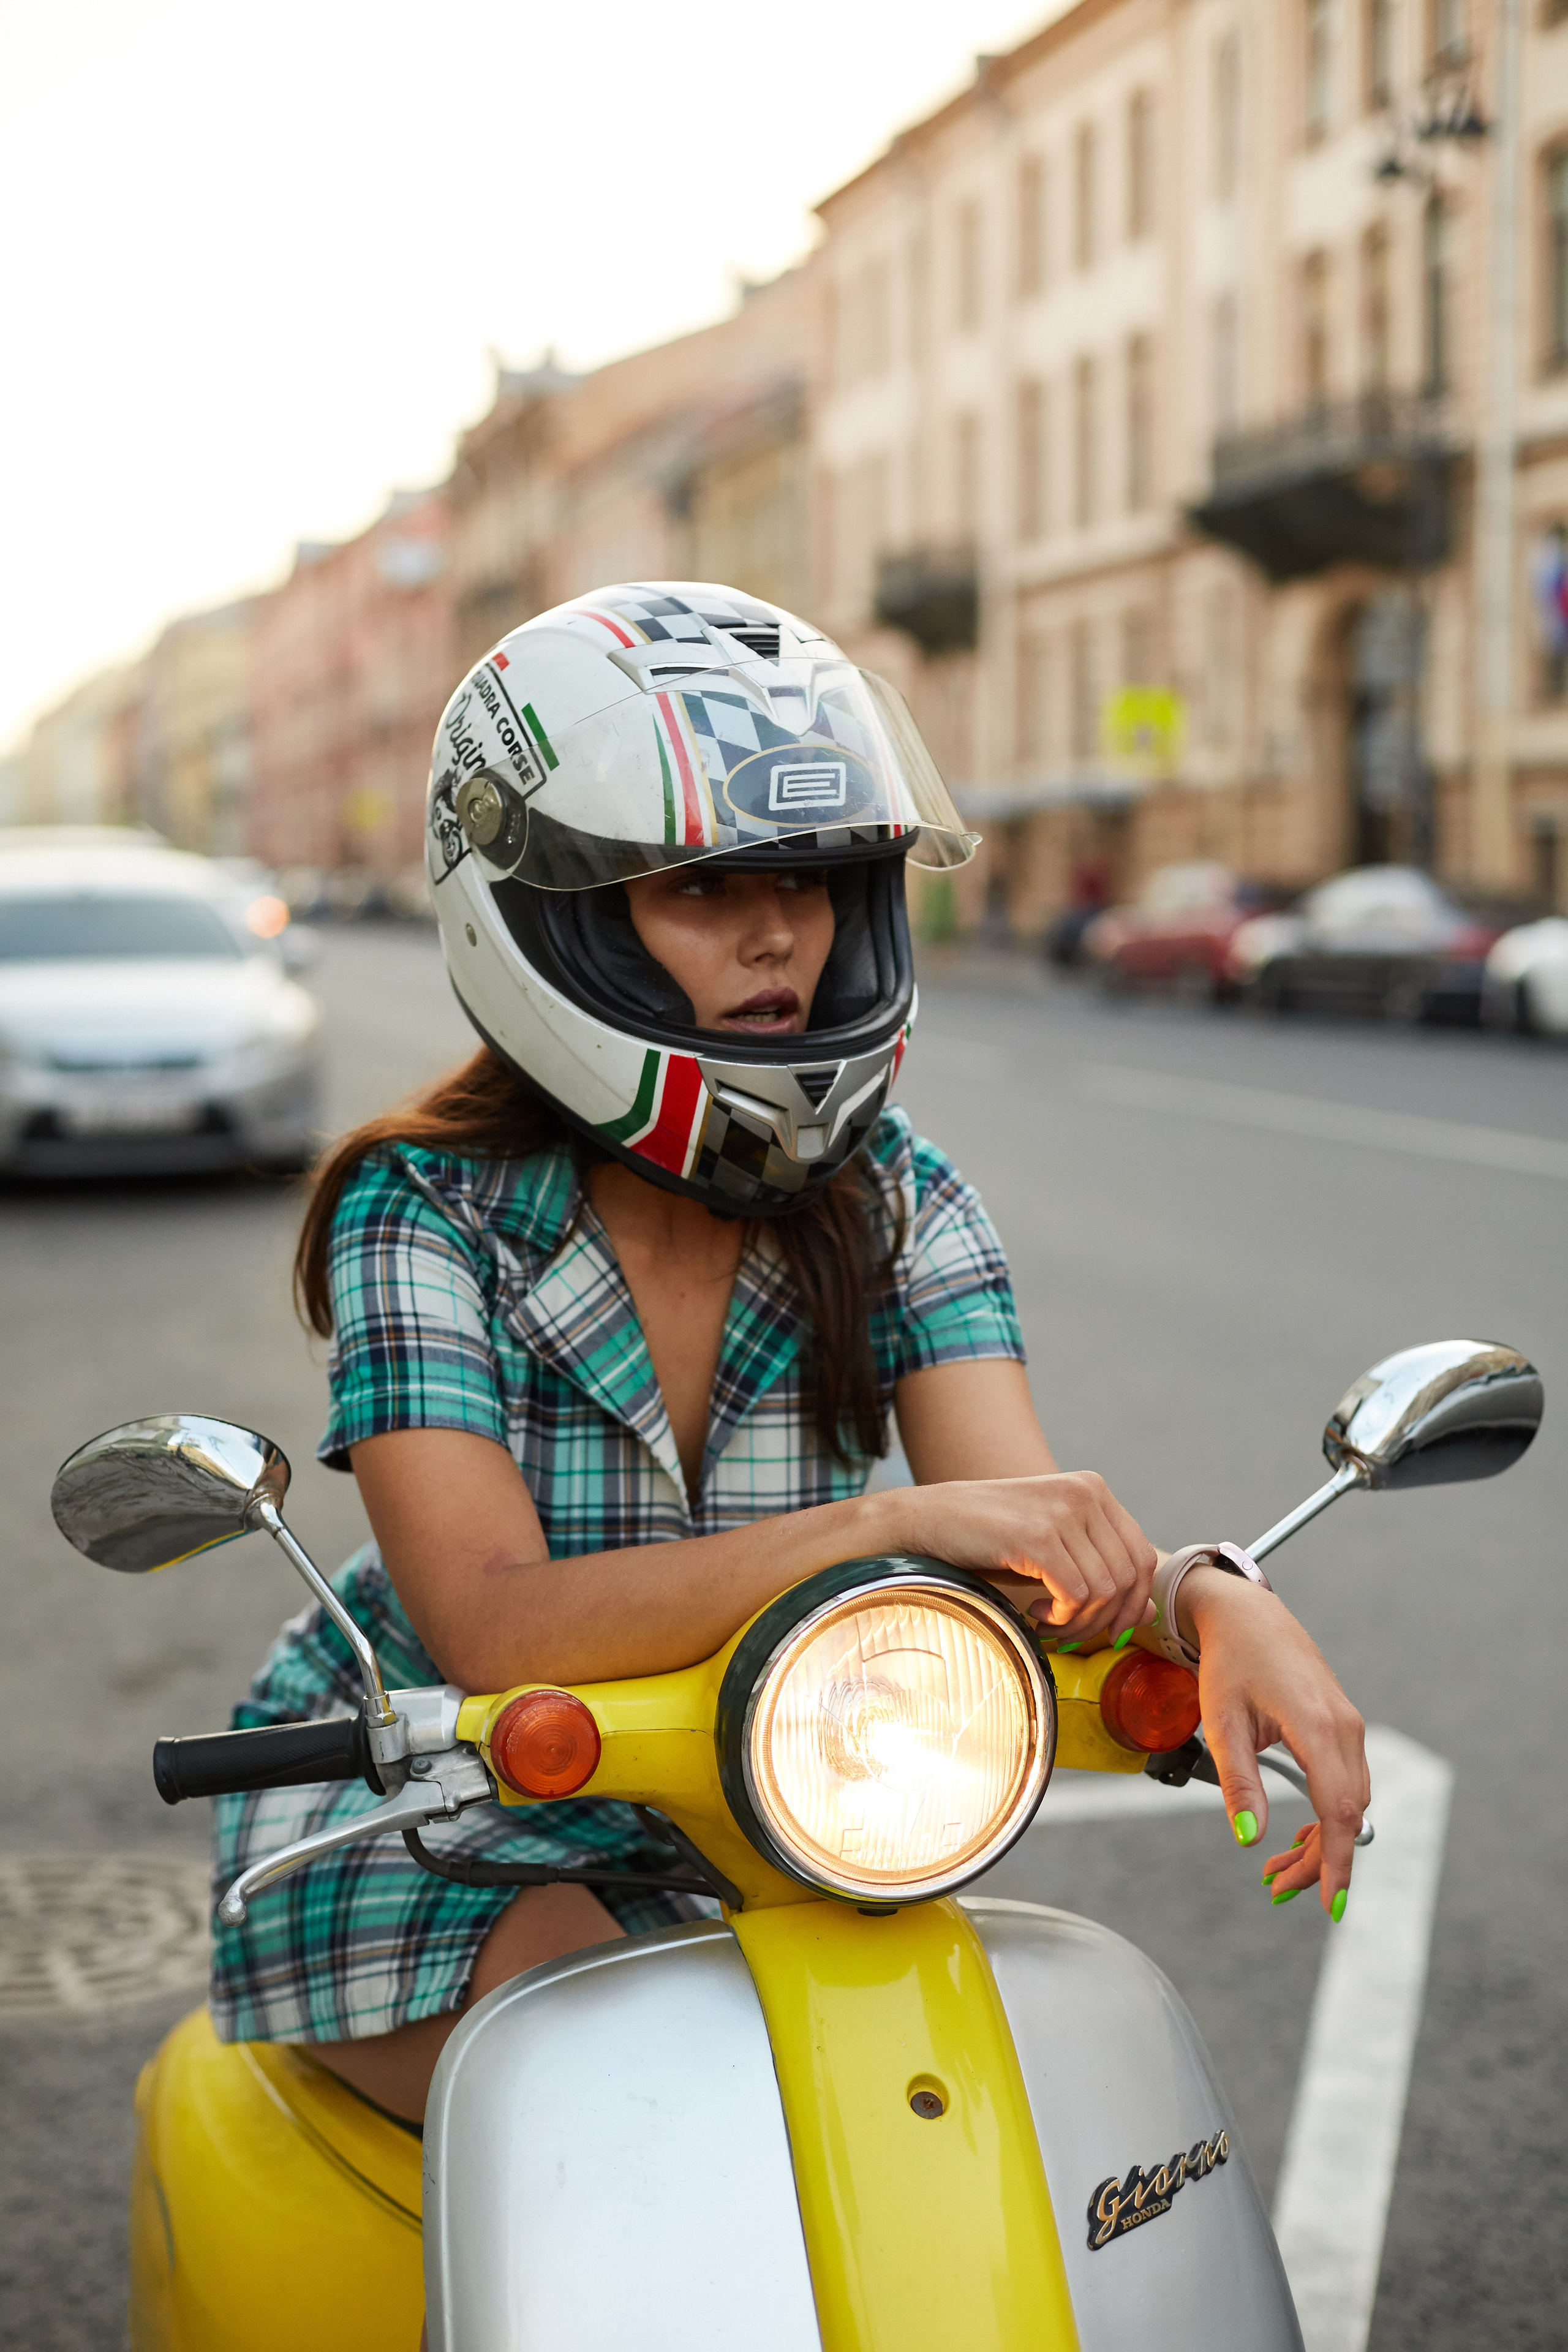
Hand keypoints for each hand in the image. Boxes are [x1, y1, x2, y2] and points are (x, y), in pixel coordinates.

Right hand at [889, 1471, 1156, 1644]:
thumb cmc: (986, 1540)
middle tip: (1068, 1630)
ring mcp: (1064, 1510)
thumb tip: (1151, 1613)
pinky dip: (1062, 1618)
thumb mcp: (1052, 1554)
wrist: (924, 1521)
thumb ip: (1101, 1574)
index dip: (1130, 1602)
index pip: (1142, 1556)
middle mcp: (1085, 1492)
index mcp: (1093, 1489)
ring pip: (1106, 1591)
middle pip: (1131, 1576)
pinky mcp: (1039, 1535)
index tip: (1100, 1626)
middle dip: (1106, 1618)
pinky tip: (1034, 1612)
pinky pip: (1078, 1595)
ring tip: (1045, 1621)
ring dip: (1079, 1622)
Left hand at [1181, 1567, 1368, 1918]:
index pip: (1339, 1811)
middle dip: (1317, 1861)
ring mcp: (1350, 1726)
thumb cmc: (1230, 1663)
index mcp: (1318, 1727)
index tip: (1332, 1907)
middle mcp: (1345, 1728)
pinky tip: (1298, 1833)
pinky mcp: (1344, 1726)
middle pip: (1346, 1815)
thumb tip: (1249, 1837)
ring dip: (1319, 1841)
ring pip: (1349, 1803)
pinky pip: (1346, 1783)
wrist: (1247, 1614)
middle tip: (1275, 1888)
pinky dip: (1326, 1815)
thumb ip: (1238, 1782)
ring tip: (1277, 1869)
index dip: (1336, 1862)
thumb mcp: (1223, 1723)